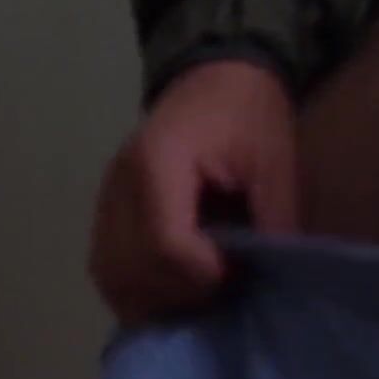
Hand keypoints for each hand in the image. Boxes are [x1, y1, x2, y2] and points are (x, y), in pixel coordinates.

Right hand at [89, 60, 298, 325]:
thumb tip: (270, 279)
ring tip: (193, 297)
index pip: (164, 242)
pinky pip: (105, 268)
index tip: (236, 274)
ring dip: (149, 299)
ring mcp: (105, 200)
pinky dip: (132, 290)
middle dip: (178, 292)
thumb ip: (272, 218)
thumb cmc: (246, 114)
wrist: (213, 78)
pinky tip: (166, 294)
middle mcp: (118, 185)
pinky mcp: (104, 213)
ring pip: (109, 274)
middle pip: (129, 266)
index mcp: (158, 163)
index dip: (201, 273)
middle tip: (220, 290)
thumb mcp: (274, 160)